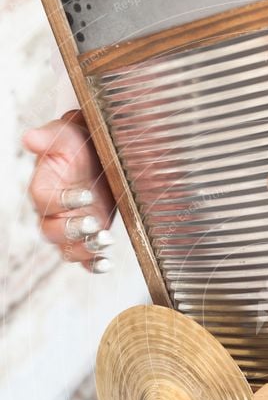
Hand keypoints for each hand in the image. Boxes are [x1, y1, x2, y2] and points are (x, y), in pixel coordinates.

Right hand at [23, 111, 115, 271]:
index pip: (44, 200)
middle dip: (72, 230)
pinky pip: (84, 260)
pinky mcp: (87, 238)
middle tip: (94, 223)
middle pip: (51, 231)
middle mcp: (53, 213)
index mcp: (43, 188)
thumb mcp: (66, 135)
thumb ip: (49, 138)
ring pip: (68, 248)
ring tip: (106, 240)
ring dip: (85, 249)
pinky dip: (94, 265)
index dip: (63, 201)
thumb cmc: (77, 144)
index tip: (86, 195)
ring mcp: (70, 228)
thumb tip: (29, 137)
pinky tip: (107, 264)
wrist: (98, 156)